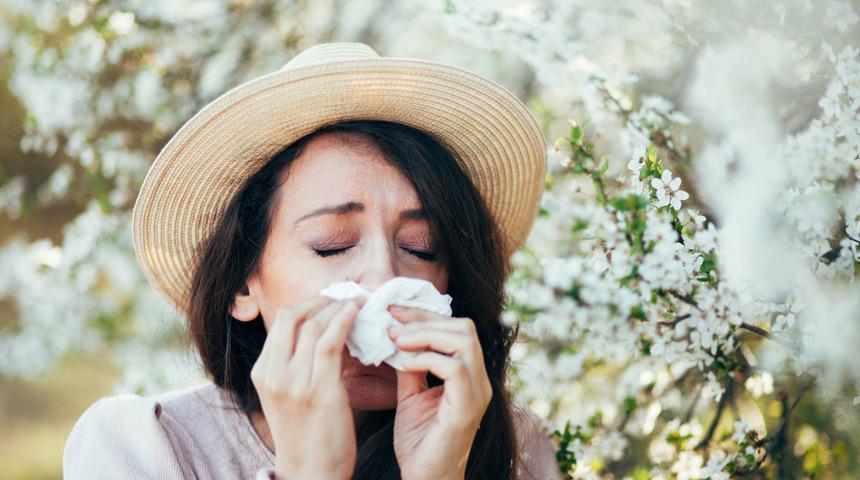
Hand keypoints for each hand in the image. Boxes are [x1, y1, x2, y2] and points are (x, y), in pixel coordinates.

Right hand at [250, 295, 364, 479]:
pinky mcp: (319, 390)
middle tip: (345, 297)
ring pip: (314, 325)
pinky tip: (356, 314)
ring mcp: (294, 382)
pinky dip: (344, 321)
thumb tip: (320, 330)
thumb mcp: (287, 394)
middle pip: (293, 315)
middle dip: (322, 300)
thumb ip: (295, 364)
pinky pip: (330, 342)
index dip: (309, 303)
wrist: (310, 473)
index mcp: (262, 372)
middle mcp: (273, 374)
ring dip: (339, 308)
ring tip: (357, 303)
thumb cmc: (306, 434)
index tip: (330, 300)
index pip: (282, 321)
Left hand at [386, 305, 492, 479]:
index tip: (394, 312)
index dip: (425, 315)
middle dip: (425, 318)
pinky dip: (427, 358)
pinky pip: (455, 368)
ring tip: (398, 339)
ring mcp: (477, 394)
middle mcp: (480, 381)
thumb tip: (397, 336)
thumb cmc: (419, 443)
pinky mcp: (467, 408)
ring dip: (426, 334)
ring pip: (464, 341)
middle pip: (464, 327)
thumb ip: (410, 367)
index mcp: (470, 376)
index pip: (457, 329)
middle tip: (393, 323)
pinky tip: (405, 363)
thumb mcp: (411, 396)